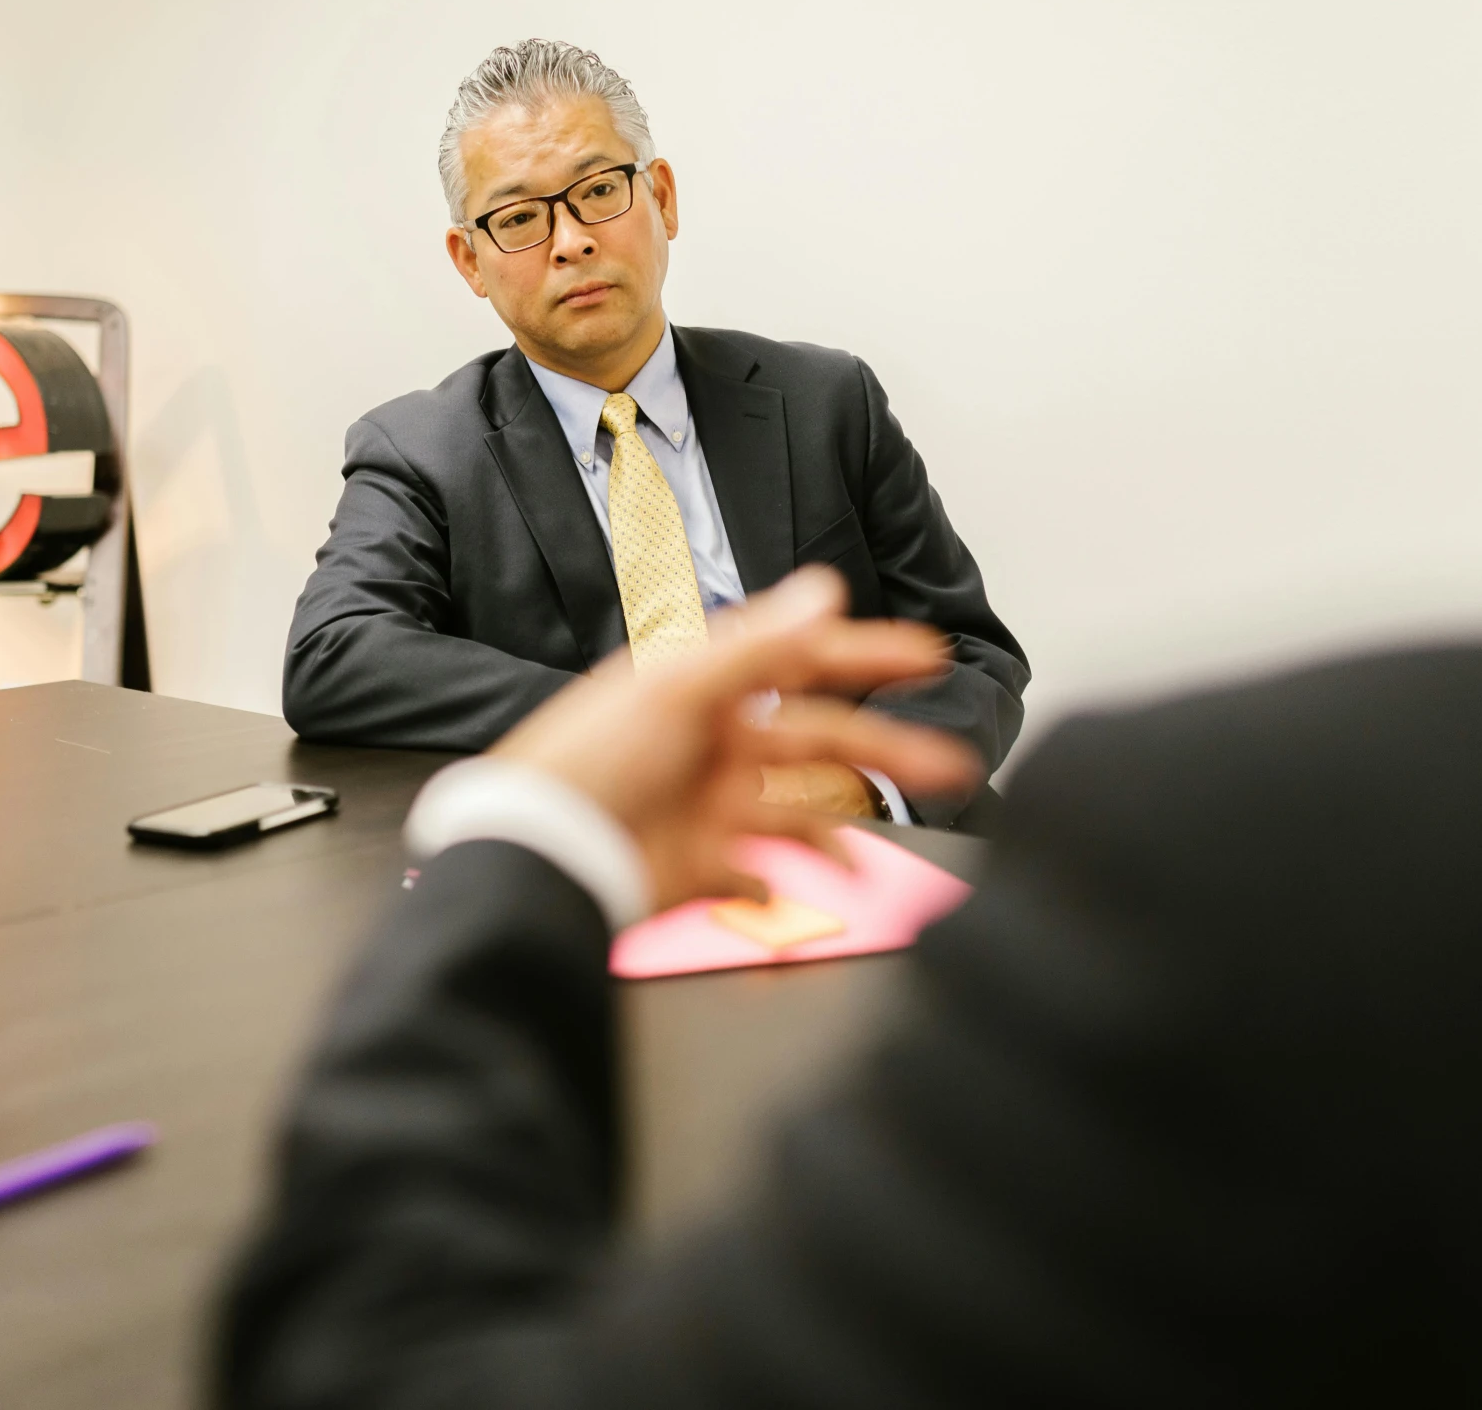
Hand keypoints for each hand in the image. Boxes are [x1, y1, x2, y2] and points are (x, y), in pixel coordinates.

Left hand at [490, 568, 980, 912]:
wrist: (533, 848)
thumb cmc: (582, 758)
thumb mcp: (674, 689)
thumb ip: (757, 644)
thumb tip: (825, 590)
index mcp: (706, 688)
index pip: (802, 659)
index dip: (864, 652)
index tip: (926, 652)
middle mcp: (714, 741)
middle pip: (819, 740)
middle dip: (886, 749)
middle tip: (948, 763)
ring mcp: (708, 802)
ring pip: (799, 812)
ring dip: (842, 834)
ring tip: (875, 858)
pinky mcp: (697, 861)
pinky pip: (755, 873)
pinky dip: (778, 884)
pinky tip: (799, 893)